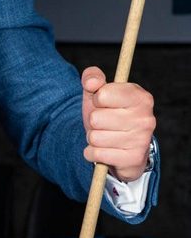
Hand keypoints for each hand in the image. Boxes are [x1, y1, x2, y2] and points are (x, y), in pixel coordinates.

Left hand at [81, 66, 155, 181]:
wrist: (121, 148)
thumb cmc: (108, 115)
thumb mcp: (99, 94)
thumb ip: (93, 79)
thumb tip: (90, 82)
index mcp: (140, 97)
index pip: (102, 94)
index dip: (96, 100)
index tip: (103, 103)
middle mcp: (146, 118)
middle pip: (95, 118)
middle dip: (93, 122)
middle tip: (104, 124)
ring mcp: (141, 140)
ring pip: (95, 138)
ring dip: (92, 139)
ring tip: (104, 137)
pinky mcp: (133, 159)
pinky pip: (96, 154)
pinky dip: (92, 153)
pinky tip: (103, 151)